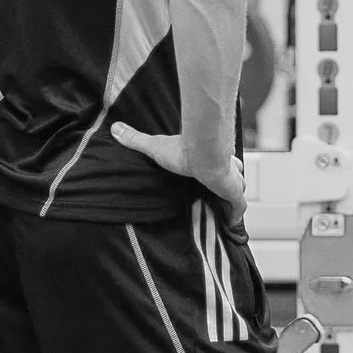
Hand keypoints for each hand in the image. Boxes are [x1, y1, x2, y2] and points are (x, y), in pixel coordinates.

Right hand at [111, 123, 246, 223]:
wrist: (201, 154)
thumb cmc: (181, 150)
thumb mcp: (154, 146)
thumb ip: (135, 139)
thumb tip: (114, 128)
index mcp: (208, 157)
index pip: (214, 162)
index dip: (214, 169)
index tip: (209, 175)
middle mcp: (222, 168)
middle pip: (230, 175)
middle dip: (227, 183)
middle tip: (219, 195)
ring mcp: (231, 181)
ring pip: (238, 188)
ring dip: (233, 196)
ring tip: (226, 208)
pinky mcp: (233, 193)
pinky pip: (238, 207)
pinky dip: (235, 215)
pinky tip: (232, 224)